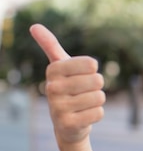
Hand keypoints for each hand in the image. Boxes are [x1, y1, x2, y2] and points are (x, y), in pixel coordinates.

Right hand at [30, 24, 105, 143]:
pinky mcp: (68, 124)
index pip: (91, 64)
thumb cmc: (68, 88)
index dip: (93, 70)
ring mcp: (58, 107)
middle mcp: (52, 88)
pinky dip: (96, 114)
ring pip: (99, 97)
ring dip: (97, 101)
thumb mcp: (60, 67)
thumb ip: (50, 46)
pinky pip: (99, 113)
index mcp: (53, 70)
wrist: (66, 124)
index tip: (82, 75)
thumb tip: (34, 26)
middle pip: (97, 80)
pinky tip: (83, 116)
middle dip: (96, 87)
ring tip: (83, 104)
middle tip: (83, 92)